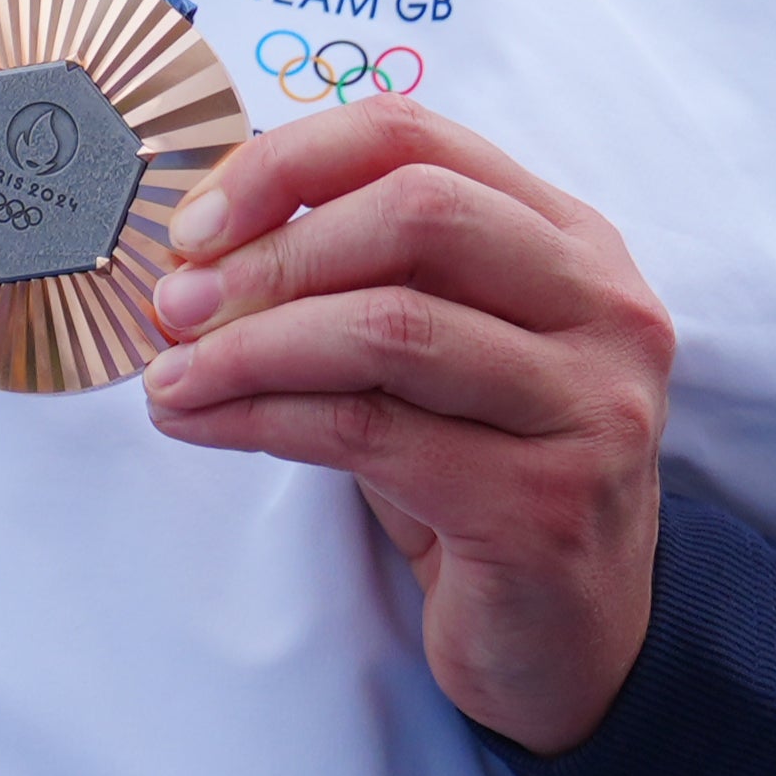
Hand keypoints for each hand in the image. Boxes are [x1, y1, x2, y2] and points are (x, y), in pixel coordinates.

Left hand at [142, 97, 672, 756]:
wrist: (566, 639)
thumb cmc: (479, 472)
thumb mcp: (431, 352)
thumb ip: (355, 281)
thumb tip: (198, 249)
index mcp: (570, 240)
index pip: (415, 137)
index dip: (289, 163)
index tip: (199, 222)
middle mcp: (602, 308)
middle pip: (415, 211)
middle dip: (271, 253)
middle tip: (177, 304)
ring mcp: (589, 406)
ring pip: (388, 327)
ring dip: (250, 344)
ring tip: (172, 374)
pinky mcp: (544, 503)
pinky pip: (368, 431)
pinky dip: (259, 417)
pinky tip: (202, 423)